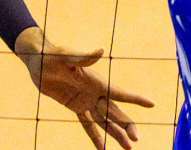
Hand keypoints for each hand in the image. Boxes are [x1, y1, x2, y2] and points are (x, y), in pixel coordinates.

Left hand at [15, 27, 154, 148]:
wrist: (38, 60)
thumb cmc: (52, 54)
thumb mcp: (66, 57)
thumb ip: (84, 58)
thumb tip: (101, 50)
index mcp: (97, 81)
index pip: (119, 92)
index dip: (135, 99)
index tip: (152, 105)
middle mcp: (94, 92)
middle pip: (115, 112)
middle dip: (126, 125)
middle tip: (136, 139)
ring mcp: (86, 100)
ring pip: (105, 121)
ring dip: (115, 134)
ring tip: (128, 149)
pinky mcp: (75, 106)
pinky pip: (87, 124)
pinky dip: (95, 136)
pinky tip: (102, 149)